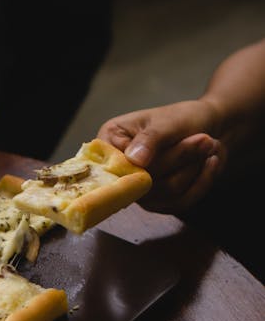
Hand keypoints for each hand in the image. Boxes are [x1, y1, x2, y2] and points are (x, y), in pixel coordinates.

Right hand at [97, 99, 226, 212]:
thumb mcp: (167, 122)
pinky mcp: (160, 203)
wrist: (208, 128)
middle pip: (145, 179)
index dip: (142, 162)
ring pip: (167, 191)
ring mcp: (139, 191)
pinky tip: (211, 162)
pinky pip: (182, 201)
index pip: (117, 164)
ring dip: (193, 167)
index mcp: (109, 143)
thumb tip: (134, 161)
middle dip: (179, 158)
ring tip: (208, 144)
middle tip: (204, 139)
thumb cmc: (182, 118)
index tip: (168, 147)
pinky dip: (202, 181)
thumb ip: (150, 140)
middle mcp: (120, 171)